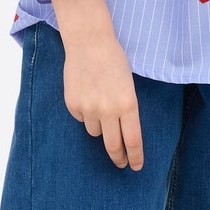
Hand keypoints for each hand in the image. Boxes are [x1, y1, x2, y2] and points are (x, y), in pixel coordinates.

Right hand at [62, 31, 143, 168]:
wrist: (89, 42)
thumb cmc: (114, 61)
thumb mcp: (129, 86)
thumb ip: (127, 109)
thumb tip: (124, 134)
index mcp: (128, 104)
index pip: (133, 141)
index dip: (135, 157)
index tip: (136, 166)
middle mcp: (108, 110)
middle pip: (113, 146)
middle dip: (118, 158)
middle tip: (121, 163)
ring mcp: (89, 108)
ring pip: (95, 132)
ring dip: (100, 126)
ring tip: (100, 105)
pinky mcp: (73, 105)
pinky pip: (81, 119)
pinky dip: (85, 112)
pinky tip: (87, 94)